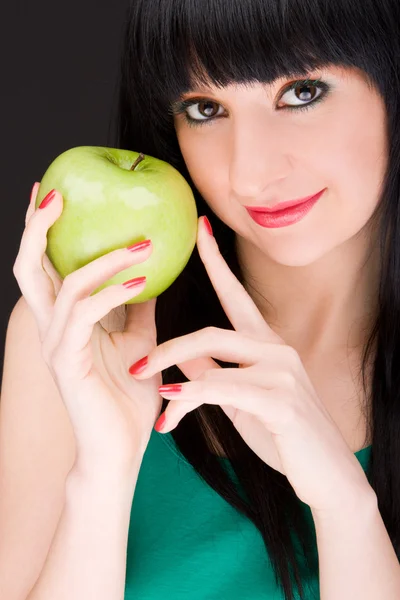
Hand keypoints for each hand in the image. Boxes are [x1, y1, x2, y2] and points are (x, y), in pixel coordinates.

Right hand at [13, 183, 162, 478]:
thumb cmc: (126, 397)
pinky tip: (139, 280)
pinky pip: (84, 316)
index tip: (52, 191)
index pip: (44, 266)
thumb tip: (151, 275)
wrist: (120, 449)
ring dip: (103, 258)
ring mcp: (56, 345)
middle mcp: (51, 328)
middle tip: (56, 192)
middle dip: (38, 226)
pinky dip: (111, 293)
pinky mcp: (68, 363)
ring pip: (64, 285)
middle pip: (29, 267)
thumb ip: (139, 308)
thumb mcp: (139, 340)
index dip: (42, 229)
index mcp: (64, 321)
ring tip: (141, 243)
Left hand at [129, 216, 372, 513]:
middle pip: (212, 330)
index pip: (237, 294)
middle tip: (135, 365)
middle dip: (167, 347)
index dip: (218, 261)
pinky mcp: (281, 401)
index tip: (200, 229)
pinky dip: (192, 394)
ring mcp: (281, 372)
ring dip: (172, 371)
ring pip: (213, 355)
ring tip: (147, 389)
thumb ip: (213, 371)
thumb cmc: (283, 433)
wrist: (327, 472)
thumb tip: (180, 355)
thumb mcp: (241, 398)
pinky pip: (224, 388)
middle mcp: (276, 349)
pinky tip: (171, 404)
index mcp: (267, 345)